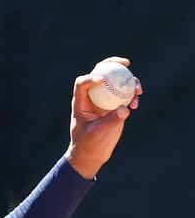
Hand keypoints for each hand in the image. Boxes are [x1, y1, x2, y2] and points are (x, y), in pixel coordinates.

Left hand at [65, 56, 142, 179]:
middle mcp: (92, 98)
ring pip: (116, 82)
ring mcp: (104, 100)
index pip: (81, 84)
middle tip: (126, 63)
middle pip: (100, 73)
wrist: (92, 153)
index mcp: (81, 103)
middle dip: (112, 64)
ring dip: (129, 81)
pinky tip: (136, 102)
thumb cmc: (88, 144)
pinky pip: (125, 94)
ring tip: (137, 90)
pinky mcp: (115, 106)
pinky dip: (132, 95)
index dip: (89, 78)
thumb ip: (111, 121)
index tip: (102, 80)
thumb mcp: (98, 134)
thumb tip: (124, 109)